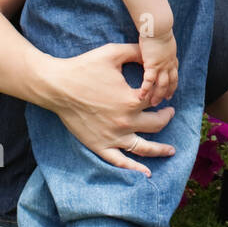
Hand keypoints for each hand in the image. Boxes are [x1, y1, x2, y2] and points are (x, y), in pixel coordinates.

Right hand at [47, 43, 175, 175]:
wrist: (56, 85)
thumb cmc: (83, 67)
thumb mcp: (112, 53)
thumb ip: (135, 52)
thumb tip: (152, 52)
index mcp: (132, 100)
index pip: (158, 101)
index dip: (163, 96)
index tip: (164, 94)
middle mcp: (126, 121)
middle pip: (157, 125)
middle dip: (166, 118)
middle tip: (169, 113)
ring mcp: (113, 136)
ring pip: (144, 148)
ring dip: (161, 150)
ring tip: (171, 151)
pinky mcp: (100, 145)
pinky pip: (121, 162)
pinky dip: (135, 169)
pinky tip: (147, 174)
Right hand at [138, 32, 177, 105]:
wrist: (157, 26)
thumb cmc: (157, 30)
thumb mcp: (163, 42)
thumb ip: (160, 51)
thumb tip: (153, 53)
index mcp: (172, 60)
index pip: (174, 77)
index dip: (172, 86)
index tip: (169, 94)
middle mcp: (169, 65)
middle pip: (170, 83)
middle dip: (166, 94)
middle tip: (161, 102)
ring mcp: (162, 66)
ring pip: (162, 85)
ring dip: (157, 95)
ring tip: (152, 103)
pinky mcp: (152, 65)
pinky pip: (149, 80)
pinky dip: (146, 89)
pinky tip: (142, 95)